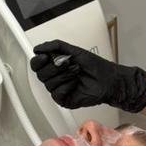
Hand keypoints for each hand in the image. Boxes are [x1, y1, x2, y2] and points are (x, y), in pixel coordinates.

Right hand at [29, 39, 145, 112]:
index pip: (37, 64)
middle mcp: (56, 77)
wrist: (108, 80)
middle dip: (54, 67)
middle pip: (40, 74)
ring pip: (48, 84)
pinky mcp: (64, 99)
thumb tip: (39, 48)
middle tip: (67, 63)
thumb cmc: (96, 66)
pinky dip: (66, 86)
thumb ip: (55, 46)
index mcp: (55, 64)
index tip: (44, 56)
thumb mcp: (75, 50)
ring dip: (64, 75)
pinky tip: (75, 83)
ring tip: (76, 72)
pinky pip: (56, 94)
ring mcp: (59, 88)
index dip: (37, 60)